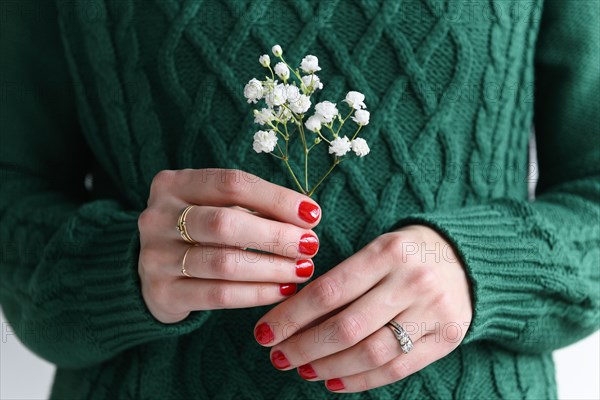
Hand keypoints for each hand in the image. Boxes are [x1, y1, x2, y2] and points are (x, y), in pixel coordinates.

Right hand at [138, 169, 320, 322]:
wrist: (151, 275)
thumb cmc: (199, 234)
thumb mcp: (216, 208)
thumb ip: (252, 209)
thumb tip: (306, 218)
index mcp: (174, 184)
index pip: (232, 184)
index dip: (276, 199)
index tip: (312, 214)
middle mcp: (157, 217)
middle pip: (226, 223)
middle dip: (276, 236)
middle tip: (310, 246)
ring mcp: (155, 256)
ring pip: (224, 263)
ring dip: (272, 267)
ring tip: (303, 269)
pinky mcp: (162, 292)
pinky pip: (219, 295)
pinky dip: (257, 293)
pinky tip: (283, 290)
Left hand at [253, 225, 471, 391]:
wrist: (468, 258)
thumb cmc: (407, 253)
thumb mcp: (376, 249)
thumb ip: (342, 279)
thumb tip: (294, 317)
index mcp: (388, 251)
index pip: (329, 291)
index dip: (291, 316)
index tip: (264, 332)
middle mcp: (412, 281)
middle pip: (347, 327)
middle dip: (304, 347)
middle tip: (277, 356)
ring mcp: (432, 311)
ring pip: (370, 352)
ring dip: (328, 366)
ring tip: (303, 369)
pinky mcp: (446, 337)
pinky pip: (397, 368)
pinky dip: (360, 380)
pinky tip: (334, 380)